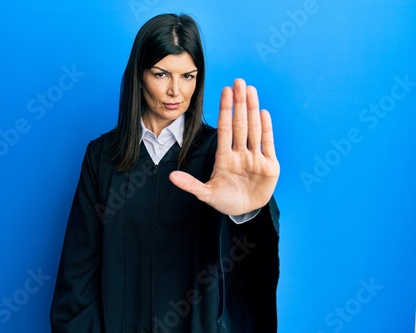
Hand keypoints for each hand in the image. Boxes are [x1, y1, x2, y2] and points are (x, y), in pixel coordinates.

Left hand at [169, 79, 279, 214]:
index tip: (224, 92)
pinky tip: (263, 113)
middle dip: (239, 103)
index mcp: (224, 157)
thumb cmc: (225, 200)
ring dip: (252, 110)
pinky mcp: (270, 166)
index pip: (225, 130)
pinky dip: (266, 129)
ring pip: (254, 129)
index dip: (224, 111)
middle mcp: (240, 153)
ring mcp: (255, 158)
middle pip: (240, 124)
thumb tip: (171, 176)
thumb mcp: (206, 194)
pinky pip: (268, 144)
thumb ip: (191, 185)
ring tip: (251, 90)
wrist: (245, 212)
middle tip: (238, 82)